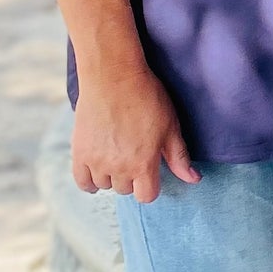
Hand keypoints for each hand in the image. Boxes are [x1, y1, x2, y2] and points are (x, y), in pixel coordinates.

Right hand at [70, 58, 197, 203]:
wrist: (113, 75)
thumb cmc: (146, 97)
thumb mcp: (171, 126)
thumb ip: (179, 157)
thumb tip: (193, 179)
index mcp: (143, 164)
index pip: (146, 196)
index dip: (150, 185)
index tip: (150, 170)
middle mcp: (119, 168)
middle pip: (125, 190)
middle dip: (131, 177)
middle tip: (132, 154)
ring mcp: (97, 161)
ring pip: (105, 185)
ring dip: (111, 175)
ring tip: (115, 154)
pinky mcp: (79, 152)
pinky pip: (82, 181)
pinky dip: (89, 180)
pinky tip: (96, 170)